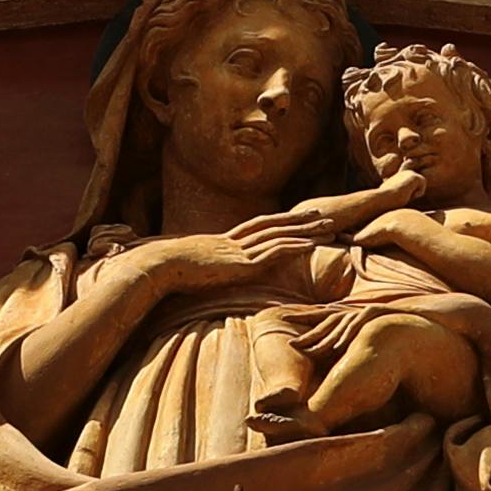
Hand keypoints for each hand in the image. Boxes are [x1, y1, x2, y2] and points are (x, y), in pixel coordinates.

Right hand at [150, 218, 342, 309]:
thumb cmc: (168, 270)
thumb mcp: (187, 269)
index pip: (257, 227)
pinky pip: (274, 252)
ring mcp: (240, 251)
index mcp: (223, 242)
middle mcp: (235, 242)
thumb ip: (198, 270)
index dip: (278, 221)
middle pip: (274, 225)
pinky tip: (311, 245)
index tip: (293, 216)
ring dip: (306, 231)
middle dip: (299, 220)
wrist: (162, 264)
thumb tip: (197, 276)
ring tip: (329, 228)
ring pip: (280, 236)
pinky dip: (294, 246)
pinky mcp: (242, 263)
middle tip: (321, 214)